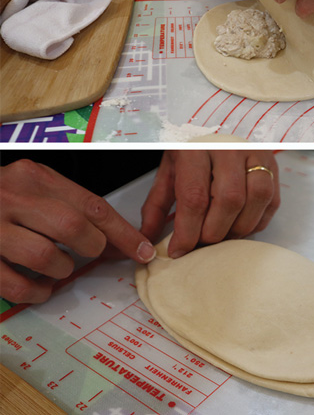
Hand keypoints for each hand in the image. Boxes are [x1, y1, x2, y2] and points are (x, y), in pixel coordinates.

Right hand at [0, 160, 154, 303]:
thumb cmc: (0, 197)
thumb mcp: (32, 186)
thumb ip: (69, 205)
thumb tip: (116, 240)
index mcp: (34, 176)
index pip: (93, 204)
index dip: (124, 232)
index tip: (144, 251)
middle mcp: (11, 197)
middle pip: (72, 227)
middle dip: (92, 248)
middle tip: (90, 254)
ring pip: (45, 257)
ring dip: (62, 269)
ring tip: (58, 266)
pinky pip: (15, 285)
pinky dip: (36, 292)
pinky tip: (40, 288)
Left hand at [140, 151, 280, 259]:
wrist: (218, 122)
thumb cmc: (192, 149)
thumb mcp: (168, 171)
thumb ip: (157, 206)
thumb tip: (148, 238)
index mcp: (196, 149)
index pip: (195, 197)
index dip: (188, 231)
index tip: (179, 250)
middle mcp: (230, 149)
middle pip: (229, 200)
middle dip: (215, 232)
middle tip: (202, 243)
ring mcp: (256, 155)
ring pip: (256, 199)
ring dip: (239, 228)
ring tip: (222, 235)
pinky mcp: (273, 165)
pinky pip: (271, 201)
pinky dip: (256, 222)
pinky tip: (239, 225)